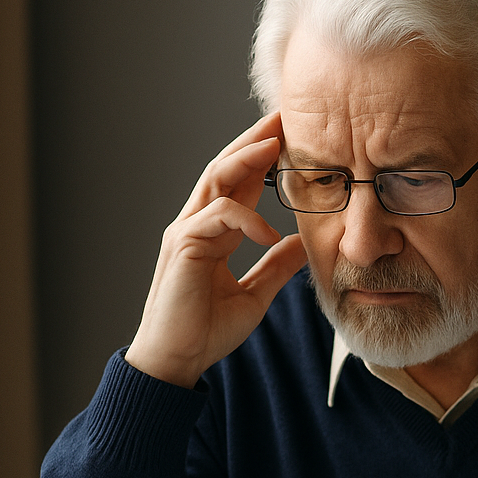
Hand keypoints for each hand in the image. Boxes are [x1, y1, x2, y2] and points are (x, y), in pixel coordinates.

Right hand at [124, 112, 309, 386]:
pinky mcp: (183, 246)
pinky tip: (269, 232)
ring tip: (276, 144)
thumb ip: (275, 268)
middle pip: (224, 168)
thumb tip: (300, 245)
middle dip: (253, 141)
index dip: (263, 159)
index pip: (239, 183)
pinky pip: (217, 215)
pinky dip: (245, 217)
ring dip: (245, 158)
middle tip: (283, 117)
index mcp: (215, 233)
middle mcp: (198, 225)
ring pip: (215, 179)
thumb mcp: (255, 295)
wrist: (177, 360)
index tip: (291, 138)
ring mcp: (187, 232)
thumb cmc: (206, 331)